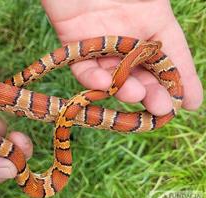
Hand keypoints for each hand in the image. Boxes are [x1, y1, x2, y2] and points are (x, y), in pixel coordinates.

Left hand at [42, 0, 202, 114]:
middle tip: (162, 109)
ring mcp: (100, 43)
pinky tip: (104, 83)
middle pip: (142, 72)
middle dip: (153, 92)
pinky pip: (83, 68)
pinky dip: (93, 78)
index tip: (190, 103)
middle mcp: (126, 36)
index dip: (180, 79)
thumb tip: (177, 51)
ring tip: (137, 95)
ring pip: (113, 75)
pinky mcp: (73, 45)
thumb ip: (163, 24)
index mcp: (151, 21)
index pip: (169, 56)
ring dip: (125, 89)